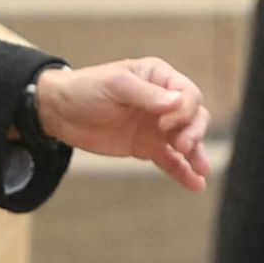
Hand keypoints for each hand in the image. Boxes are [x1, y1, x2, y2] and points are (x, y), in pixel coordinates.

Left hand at [33, 57, 211, 190]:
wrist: (61, 112)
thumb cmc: (87, 89)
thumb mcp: (116, 85)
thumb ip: (146, 95)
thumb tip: (177, 103)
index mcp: (159, 78)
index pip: (188, 94)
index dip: (183, 110)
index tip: (164, 124)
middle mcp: (164, 102)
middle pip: (194, 117)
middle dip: (194, 132)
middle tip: (182, 146)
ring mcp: (158, 126)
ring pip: (187, 140)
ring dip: (196, 154)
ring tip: (202, 170)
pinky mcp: (148, 147)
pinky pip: (171, 160)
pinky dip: (183, 172)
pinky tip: (195, 184)